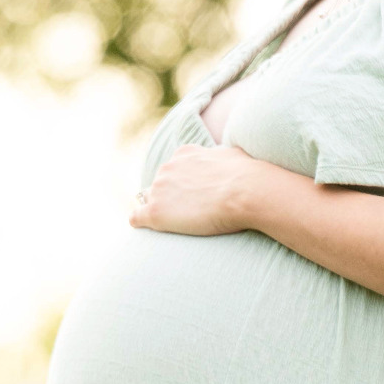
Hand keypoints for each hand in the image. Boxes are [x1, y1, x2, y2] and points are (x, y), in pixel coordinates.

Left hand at [130, 142, 274, 237]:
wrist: (246, 192)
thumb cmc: (247, 176)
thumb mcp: (232, 155)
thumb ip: (220, 157)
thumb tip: (226, 160)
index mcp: (184, 154)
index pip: (174, 169)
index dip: (182, 184)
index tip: (194, 196)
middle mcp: (167, 168)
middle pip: (160, 185)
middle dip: (171, 197)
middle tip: (191, 212)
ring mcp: (159, 189)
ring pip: (149, 200)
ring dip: (161, 210)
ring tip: (178, 224)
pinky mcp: (156, 212)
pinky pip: (136, 218)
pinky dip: (141, 223)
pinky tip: (149, 229)